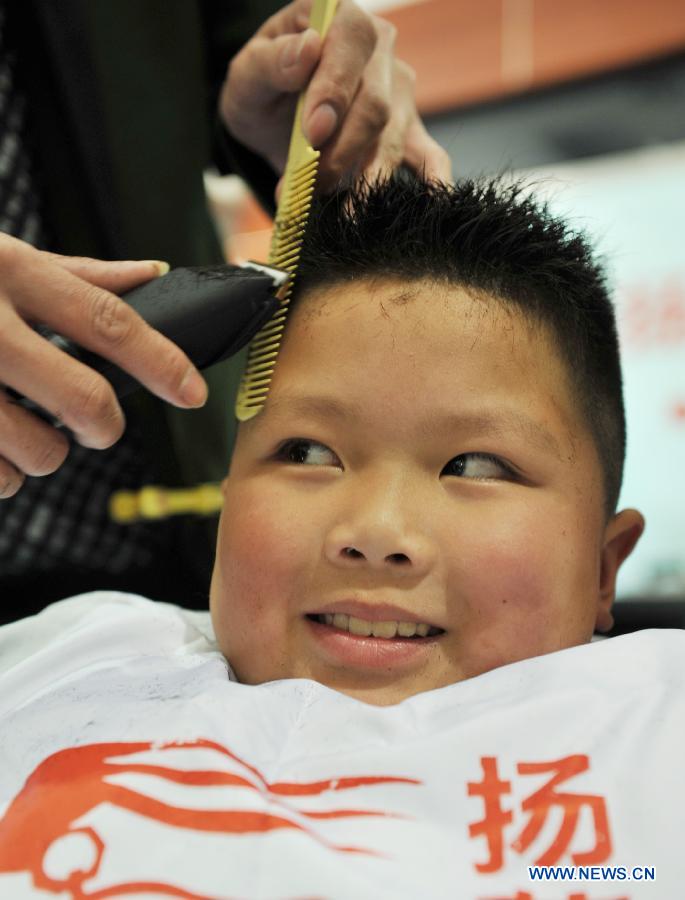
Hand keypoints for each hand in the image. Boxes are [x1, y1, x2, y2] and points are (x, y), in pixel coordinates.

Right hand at [0, 234, 207, 498]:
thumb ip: (75, 273)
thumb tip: (152, 273)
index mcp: (6, 270)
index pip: (107, 321)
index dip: (161, 362)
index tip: (193, 392)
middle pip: (84, 400)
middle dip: (106, 425)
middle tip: (100, 426)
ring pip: (38, 452)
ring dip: (45, 453)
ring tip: (23, 429)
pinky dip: (1, 474)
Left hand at [219, 0, 450, 193]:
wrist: (272, 117)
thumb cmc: (261, 90)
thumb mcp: (247, 74)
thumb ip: (269, 62)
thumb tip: (306, 52)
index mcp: (340, 19)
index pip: (352, 44)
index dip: (335, 88)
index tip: (312, 132)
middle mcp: (379, 52)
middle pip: (376, 102)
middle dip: (342, 150)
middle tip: (309, 184)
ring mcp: (399, 94)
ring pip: (393, 137)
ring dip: (365, 180)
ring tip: (340, 214)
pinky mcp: (408, 132)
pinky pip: (431, 157)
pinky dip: (433, 183)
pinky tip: (431, 206)